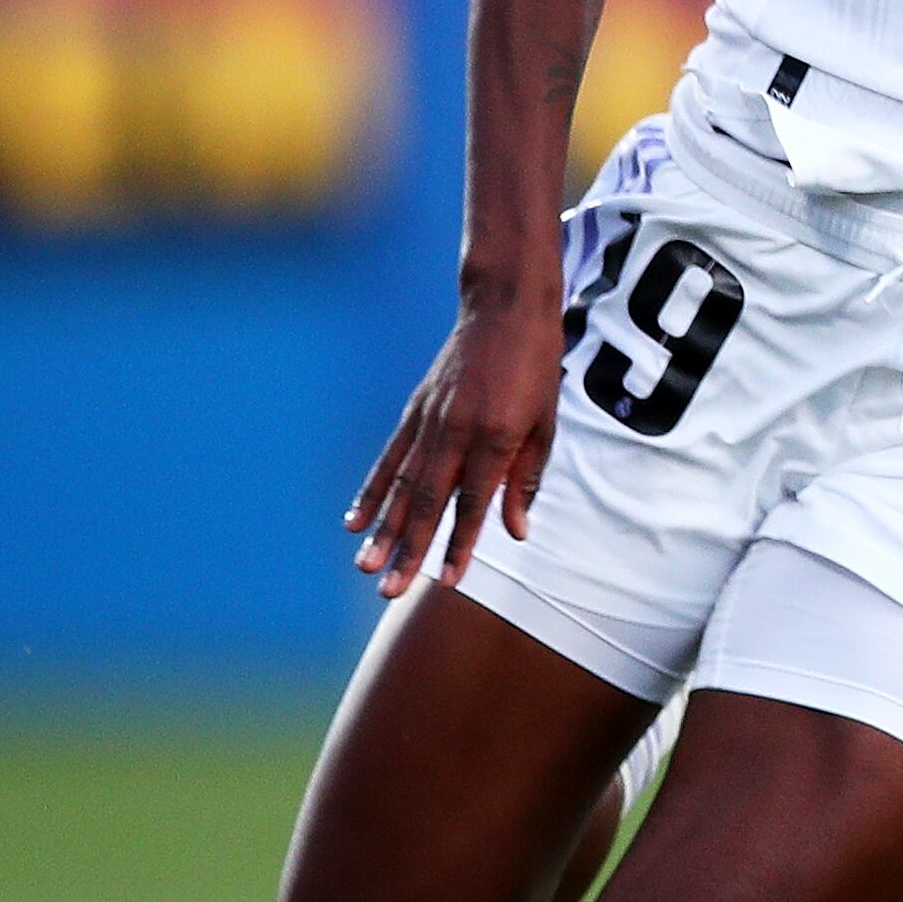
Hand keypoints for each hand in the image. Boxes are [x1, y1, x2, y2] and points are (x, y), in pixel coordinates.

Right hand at [346, 291, 567, 599]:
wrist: (506, 311)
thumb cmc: (536, 370)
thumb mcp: (546, 424)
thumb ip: (526, 480)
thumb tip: (516, 532)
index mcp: (495, 437)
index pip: (473, 503)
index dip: (461, 544)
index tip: (448, 580)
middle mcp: (455, 433)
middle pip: (429, 502)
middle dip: (408, 549)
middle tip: (389, 590)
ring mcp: (429, 421)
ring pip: (402, 485)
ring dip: (382, 529)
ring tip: (364, 566)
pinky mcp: (414, 412)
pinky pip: (389, 458)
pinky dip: (372, 491)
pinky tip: (355, 520)